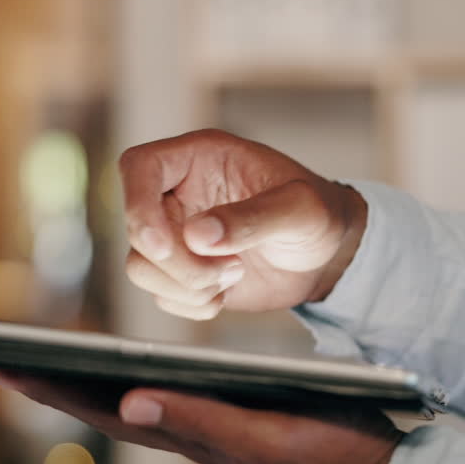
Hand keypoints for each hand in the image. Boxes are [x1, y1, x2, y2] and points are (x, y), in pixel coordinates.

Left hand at [0, 372, 401, 463]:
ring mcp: (217, 434)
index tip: (3, 367)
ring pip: (139, 406)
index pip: (108, 410)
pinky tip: (136, 381)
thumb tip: (128, 404)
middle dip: (59, 384)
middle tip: (6, 362)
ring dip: (93, 387)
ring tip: (55, 367)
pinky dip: (141, 388)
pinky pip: (175, 404)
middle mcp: (197, 436)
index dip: (55, 390)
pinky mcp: (241, 427)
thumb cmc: (332, 462)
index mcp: (195, 436)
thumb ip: (202, 422)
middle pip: (112, 407)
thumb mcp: (266, 439)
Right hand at [120, 129, 367, 318]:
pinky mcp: (183, 271)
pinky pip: (161, 295)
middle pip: (138, 228)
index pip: (139, 166)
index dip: (136, 202)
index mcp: (200, 158)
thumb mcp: (300, 208)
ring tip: (234, 275)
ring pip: (141, 266)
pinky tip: (227, 292)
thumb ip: (253, 218)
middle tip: (232, 267)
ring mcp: (177, 234)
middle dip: (178, 262)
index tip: (162, 241)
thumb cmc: (320, 213)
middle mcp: (180, 194)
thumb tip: (198, 236)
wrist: (328, 255)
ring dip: (186, 285)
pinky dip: (192, 304)